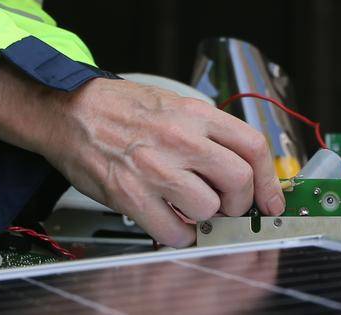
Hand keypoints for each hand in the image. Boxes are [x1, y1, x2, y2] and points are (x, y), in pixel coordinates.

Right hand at [44, 78, 285, 246]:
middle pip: (238, 180)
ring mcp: (156, 168)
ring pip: (208, 208)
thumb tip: (238, 166)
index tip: (270, 199)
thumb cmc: (119, 108)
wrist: (70, 110)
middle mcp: (180, 139)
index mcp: (195, 114)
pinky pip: (174, 231)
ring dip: (204, 217)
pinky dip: (178, 235)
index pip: (252, 146)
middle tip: (227, 207)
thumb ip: (206, 133)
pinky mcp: (131, 194)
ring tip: (190, 209)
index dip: (268, 180)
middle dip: (239, 203)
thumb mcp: (173, 105)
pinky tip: (170, 222)